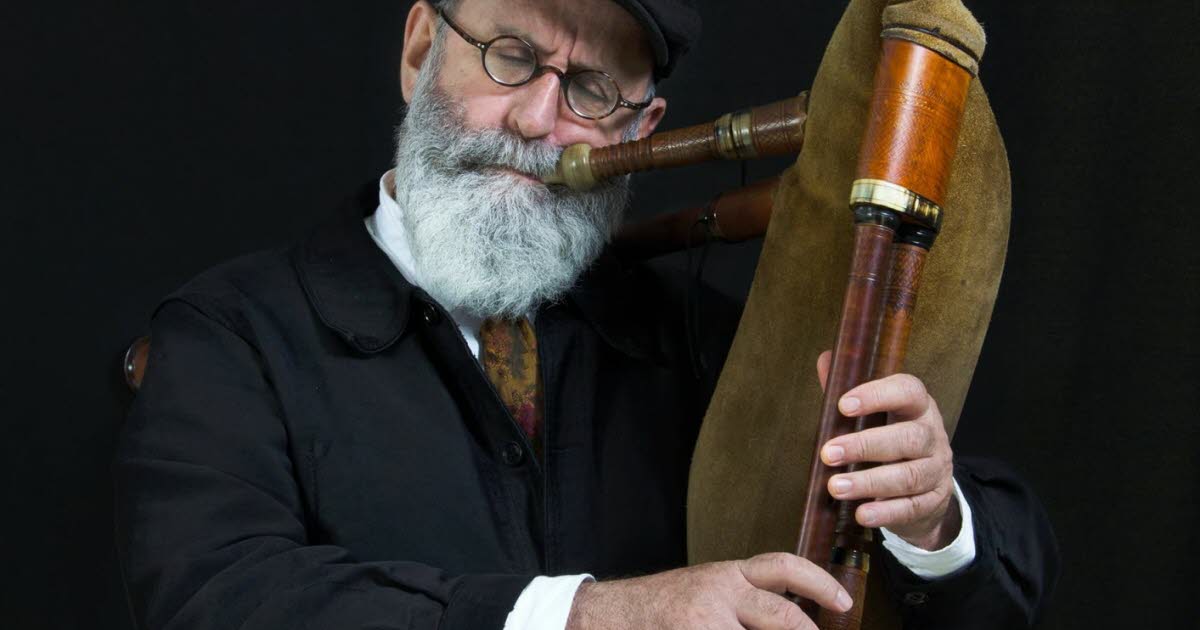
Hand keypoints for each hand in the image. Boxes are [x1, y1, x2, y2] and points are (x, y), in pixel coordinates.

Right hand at [565, 552, 852, 629]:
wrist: (610, 616)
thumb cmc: (661, 609)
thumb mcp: (707, 592)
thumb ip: (744, 601)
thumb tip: (789, 620)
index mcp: (726, 576)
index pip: (782, 568)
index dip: (819, 583)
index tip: (844, 603)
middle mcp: (719, 594)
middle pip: (782, 617)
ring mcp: (704, 622)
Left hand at [815, 351, 959, 550]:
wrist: (925, 489)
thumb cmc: (891, 443)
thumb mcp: (874, 416)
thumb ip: (850, 391)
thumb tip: (827, 359)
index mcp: (918, 408)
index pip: (908, 391)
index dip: (878, 395)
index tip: (843, 405)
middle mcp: (932, 436)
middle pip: (908, 438)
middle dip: (866, 445)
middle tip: (828, 453)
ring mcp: (936, 470)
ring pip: (909, 475)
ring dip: (870, 482)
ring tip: (835, 487)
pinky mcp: (933, 501)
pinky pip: (912, 507)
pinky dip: (886, 512)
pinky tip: (861, 513)